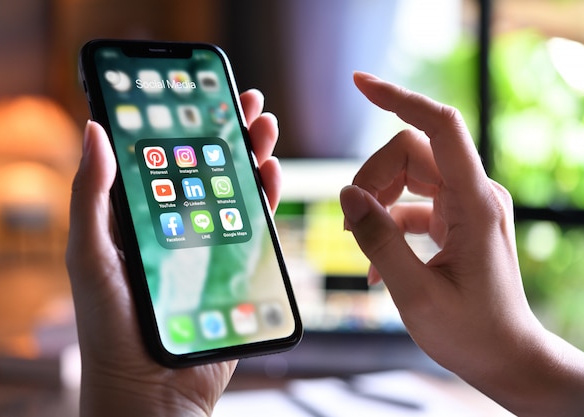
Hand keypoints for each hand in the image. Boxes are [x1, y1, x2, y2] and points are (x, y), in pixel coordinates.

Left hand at [65, 90, 279, 416]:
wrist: (150, 387)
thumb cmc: (108, 327)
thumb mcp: (90, 254)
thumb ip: (92, 195)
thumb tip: (95, 129)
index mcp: (138, 217)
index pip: (164, 160)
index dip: (181, 125)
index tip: (198, 95)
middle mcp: (175, 226)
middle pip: (206, 169)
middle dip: (227, 133)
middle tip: (245, 102)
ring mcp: (208, 246)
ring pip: (235, 191)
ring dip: (252, 156)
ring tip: (264, 126)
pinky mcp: (235, 269)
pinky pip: (255, 226)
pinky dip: (266, 196)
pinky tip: (271, 172)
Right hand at [340, 72, 583, 415]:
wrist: (506, 356)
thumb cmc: (470, 332)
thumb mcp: (414, 293)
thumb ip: (378, 239)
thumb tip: (346, 195)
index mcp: (473, 203)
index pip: (438, 126)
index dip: (398, 98)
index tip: (359, 83)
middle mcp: (474, 194)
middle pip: (409, 153)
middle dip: (369, 180)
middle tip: (348, 226)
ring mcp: (466, 206)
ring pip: (407, 174)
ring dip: (375, 201)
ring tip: (357, 245)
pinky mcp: (457, 219)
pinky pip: (412, 202)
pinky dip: (387, 222)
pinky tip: (374, 264)